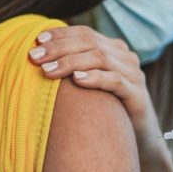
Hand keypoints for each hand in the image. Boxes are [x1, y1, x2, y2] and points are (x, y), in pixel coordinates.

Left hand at [28, 26, 164, 161]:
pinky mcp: (137, 95)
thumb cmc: (106, 109)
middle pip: (90, 42)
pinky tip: (76, 80)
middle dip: (60, 48)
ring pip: (101, 58)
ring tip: (47, 70)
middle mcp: (126, 58)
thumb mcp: (90, 84)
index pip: (85, 33)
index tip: (36, 41)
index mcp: (114, 49)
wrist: (138, 137)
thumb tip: (38, 58)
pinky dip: (95, 78)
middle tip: (34, 57)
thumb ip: (74, 67)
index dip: (61, 35)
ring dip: (71, 62)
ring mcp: (134, 75)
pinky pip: (115, 81)